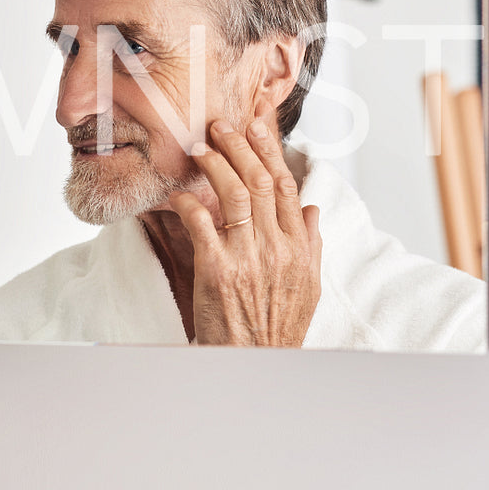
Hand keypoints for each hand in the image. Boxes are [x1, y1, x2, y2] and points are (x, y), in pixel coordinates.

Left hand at [170, 118, 321, 346]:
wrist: (254, 364)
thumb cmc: (278, 328)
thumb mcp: (308, 287)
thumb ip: (311, 244)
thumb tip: (310, 208)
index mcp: (299, 248)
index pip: (285, 186)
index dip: (270, 151)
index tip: (256, 127)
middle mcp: (277, 248)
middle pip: (260, 181)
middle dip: (240, 146)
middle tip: (221, 125)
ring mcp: (247, 257)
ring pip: (234, 194)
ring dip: (215, 163)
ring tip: (199, 147)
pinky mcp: (217, 270)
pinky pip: (201, 223)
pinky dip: (188, 202)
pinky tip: (178, 194)